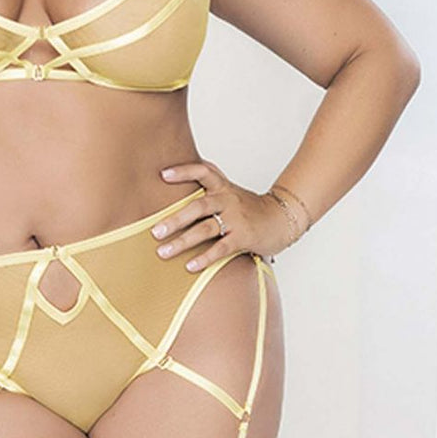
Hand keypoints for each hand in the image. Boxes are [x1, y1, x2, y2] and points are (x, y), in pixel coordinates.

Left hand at [151, 159, 292, 271]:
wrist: (282, 218)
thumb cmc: (248, 208)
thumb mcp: (229, 192)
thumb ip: (207, 187)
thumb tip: (174, 180)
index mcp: (223, 187)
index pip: (203, 171)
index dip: (184, 171)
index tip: (163, 174)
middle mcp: (228, 199)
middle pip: (198, 206)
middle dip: (174, 219)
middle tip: (154, 231)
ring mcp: (236, 218)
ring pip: (206, 229)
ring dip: (183, 242)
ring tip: (163, 252)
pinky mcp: (244, 237)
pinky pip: (222, 248)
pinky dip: (205, 258)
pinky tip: (190, 266)